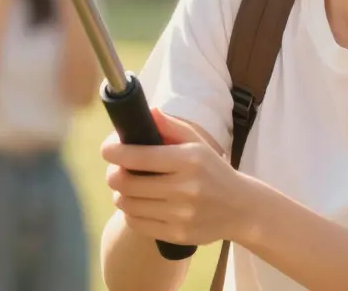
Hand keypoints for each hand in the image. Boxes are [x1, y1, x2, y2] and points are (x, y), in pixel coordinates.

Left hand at [102, 109, 256, 246]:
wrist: (240, 208)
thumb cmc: (213, 170)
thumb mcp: (198, 143)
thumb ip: (171, 127)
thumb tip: (148, 112)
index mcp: (189, 160)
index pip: (138, 156)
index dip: (114, 151)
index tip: (107, 149)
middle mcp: (185, 188)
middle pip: (126, 183)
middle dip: (114, 174)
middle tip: (117, 170)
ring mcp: (180, 215)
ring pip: (127, 204)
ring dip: (120, 194)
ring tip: (127, 188)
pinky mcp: (176, 235)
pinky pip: (136, 223)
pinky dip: (130, 212)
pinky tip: (138, 205)